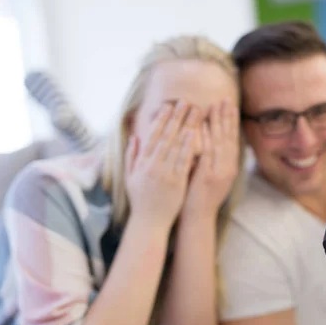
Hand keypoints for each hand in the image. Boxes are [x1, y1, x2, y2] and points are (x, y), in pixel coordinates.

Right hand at [125, 103, 200, 226]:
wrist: (149, 222)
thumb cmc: (140, 200)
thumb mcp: (130, 178)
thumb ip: (132, 157)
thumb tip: (135, 137)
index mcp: (142, 163)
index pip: (153, 136)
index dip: (161, 120)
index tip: (168, 106)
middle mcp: (153, 165)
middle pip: (166, 136)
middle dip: (176, 117)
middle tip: (185, 101)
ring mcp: (165, 173)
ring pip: (176, 145)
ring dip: (186, 126)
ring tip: (195, 112)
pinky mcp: (177, 181)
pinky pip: (184, 161)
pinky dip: (188, 146)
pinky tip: (194, 133)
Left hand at [183, 101, 239, 217]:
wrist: (197, 218)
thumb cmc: (199, 197)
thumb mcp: (210, 176)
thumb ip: (211, 159)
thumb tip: (208, 140)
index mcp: (229, 167)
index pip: (231, 139)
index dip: (231, 122)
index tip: (229, 105)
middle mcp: (228, 168)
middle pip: (229, 138)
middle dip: (227, 117)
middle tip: (226, 99)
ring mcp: (220, 172)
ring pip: (221, 143)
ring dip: (219, 123)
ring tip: (216, 105)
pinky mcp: (209, 177)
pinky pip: (209, 153)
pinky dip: (208, 138)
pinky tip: (206, 125)